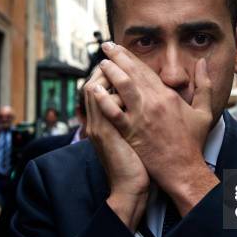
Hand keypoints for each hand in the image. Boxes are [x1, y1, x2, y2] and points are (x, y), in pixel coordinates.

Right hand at [84, 68, 149, 229]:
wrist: (131, 189)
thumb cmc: (136, 166)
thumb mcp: (130, 138)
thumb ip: (132, 119)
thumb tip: (143, 100)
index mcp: (106, 120)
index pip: (104, 86)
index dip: (112, 70)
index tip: (123, 56)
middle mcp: (99, 121)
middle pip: (96, 82)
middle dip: (106, 63)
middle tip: (112, 46)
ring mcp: (99, 126)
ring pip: (94, 89)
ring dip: (104, 72)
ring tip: (113, 56)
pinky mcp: (105, 133)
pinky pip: (102, 104)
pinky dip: (107, 90)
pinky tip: (118, 80)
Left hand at [95, 42, 218, 213]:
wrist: (183, 170)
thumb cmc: (193, 143)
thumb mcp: (204, 112)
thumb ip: (204, 85)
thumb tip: (203, 62)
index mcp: (168, 96)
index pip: (146, 70)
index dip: (131, 57)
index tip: (120, 49)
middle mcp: (153, 102)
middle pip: (132, 72)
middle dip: (117, 56)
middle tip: (106, 46)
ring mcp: (141, 117)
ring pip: (122, 86)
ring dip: (110, 72)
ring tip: (101, 63)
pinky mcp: (131, 132)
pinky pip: (114, 112)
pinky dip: (103, 100)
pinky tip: (94, 90)